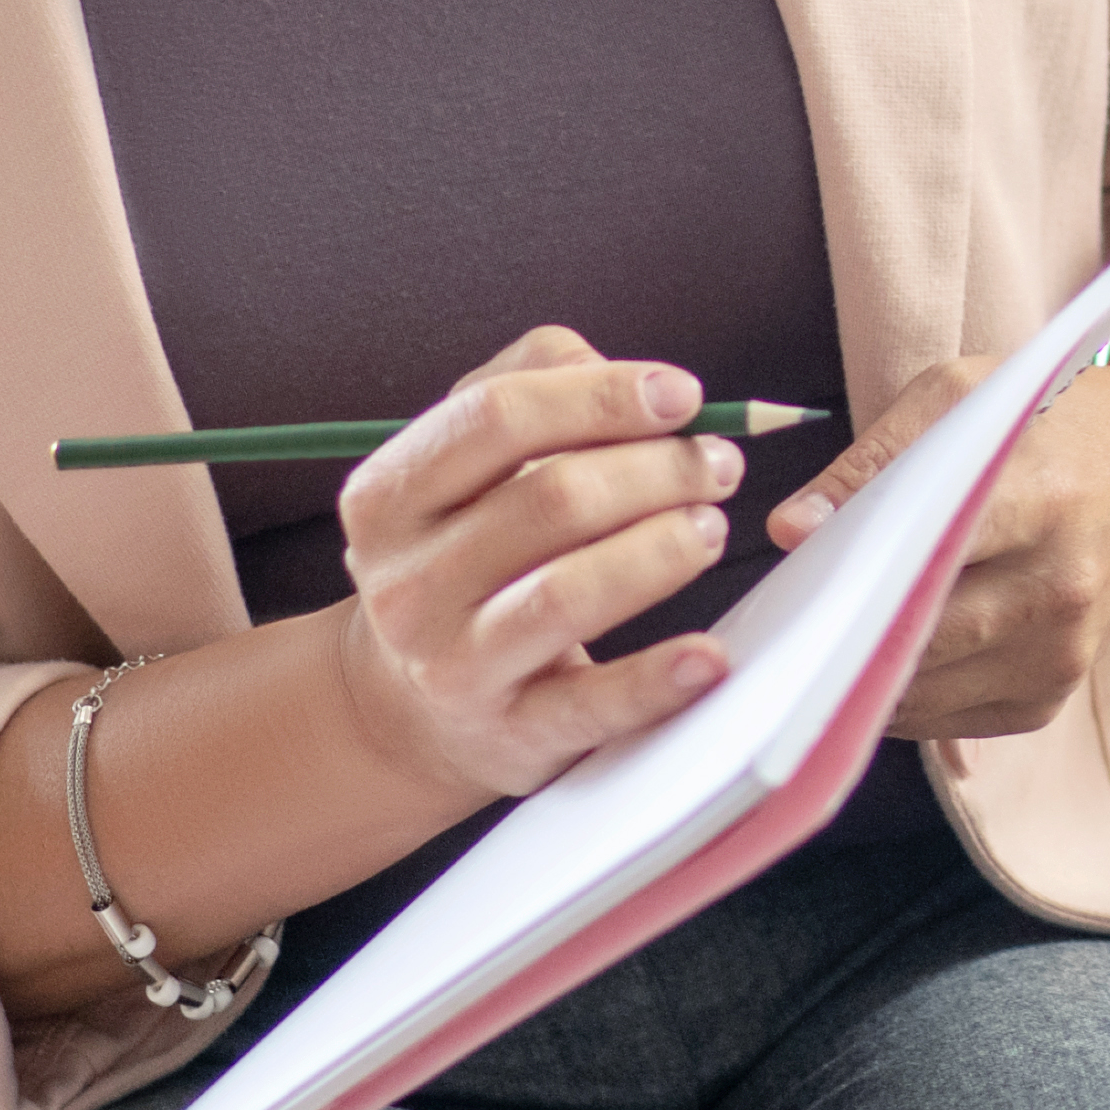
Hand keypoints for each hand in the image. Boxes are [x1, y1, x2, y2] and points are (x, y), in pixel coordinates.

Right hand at [318, 330, 743, 799]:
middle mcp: (408, 581)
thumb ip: (532, 381)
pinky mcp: (510, 734)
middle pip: (550, 500)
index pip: (497, 418)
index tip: (684, 396)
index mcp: (390, 495)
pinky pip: (593, 705)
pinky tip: (708, 657)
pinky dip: (658, 678)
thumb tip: (624, 375)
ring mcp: (454, 664)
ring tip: (710, 528)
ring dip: (662, 550)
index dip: (602, 397)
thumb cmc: (463, 553)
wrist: (405, 704)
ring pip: (569, 594)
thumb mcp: (463, 462)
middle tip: (718, 465)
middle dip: (656, 470)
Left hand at [767, 353, 1109, 739]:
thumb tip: (792, 529)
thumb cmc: (1053, 425)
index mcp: (1046, 499)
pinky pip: (944, 719)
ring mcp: (1060, 657)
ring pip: (922, 692)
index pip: (939, 543)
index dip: (860, 559)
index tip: (798, 559)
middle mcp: (1062, 590)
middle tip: (783, 613)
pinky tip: (876, 654)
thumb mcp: (967, 398)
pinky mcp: (1048, 699)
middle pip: (920, 635)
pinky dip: (899, 692)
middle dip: (842, 630)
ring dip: (860, 672)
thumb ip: (876, 458)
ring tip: (814, 634)